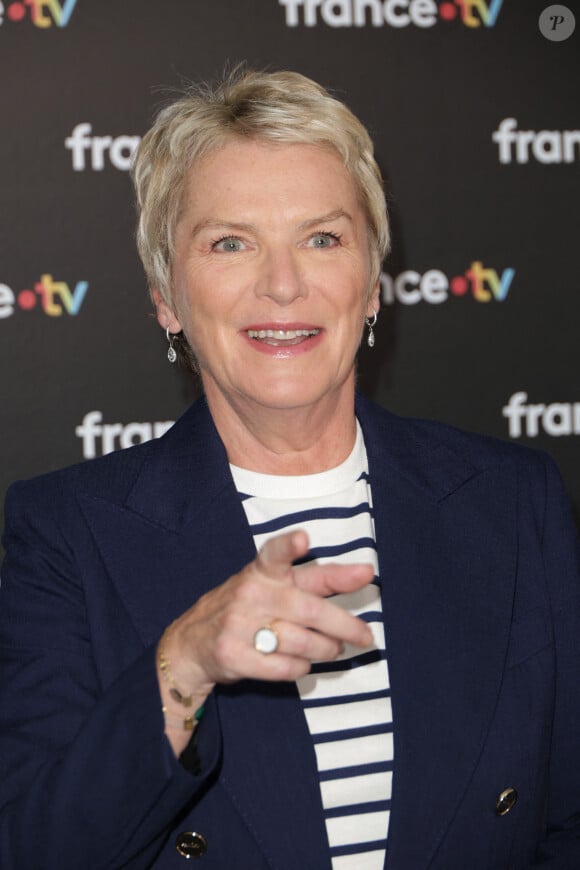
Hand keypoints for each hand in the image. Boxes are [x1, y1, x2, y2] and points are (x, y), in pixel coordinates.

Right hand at [158, 530, 374, 722]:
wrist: (191, 642)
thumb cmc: (246, 607)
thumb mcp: (269, 584)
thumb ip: (313, 579)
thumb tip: (362, 573)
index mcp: (262, 571)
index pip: (276, 553)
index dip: (290, 546)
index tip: (303, 538)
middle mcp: (251, 593)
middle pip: (309, 610)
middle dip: (345, 625)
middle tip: (365, 636)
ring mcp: (239, 625)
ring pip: (303, 642)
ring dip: (326, 650)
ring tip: (333, 649)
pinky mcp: (234, 655)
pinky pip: (285, 667)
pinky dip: (301, 668)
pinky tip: (302, 663)